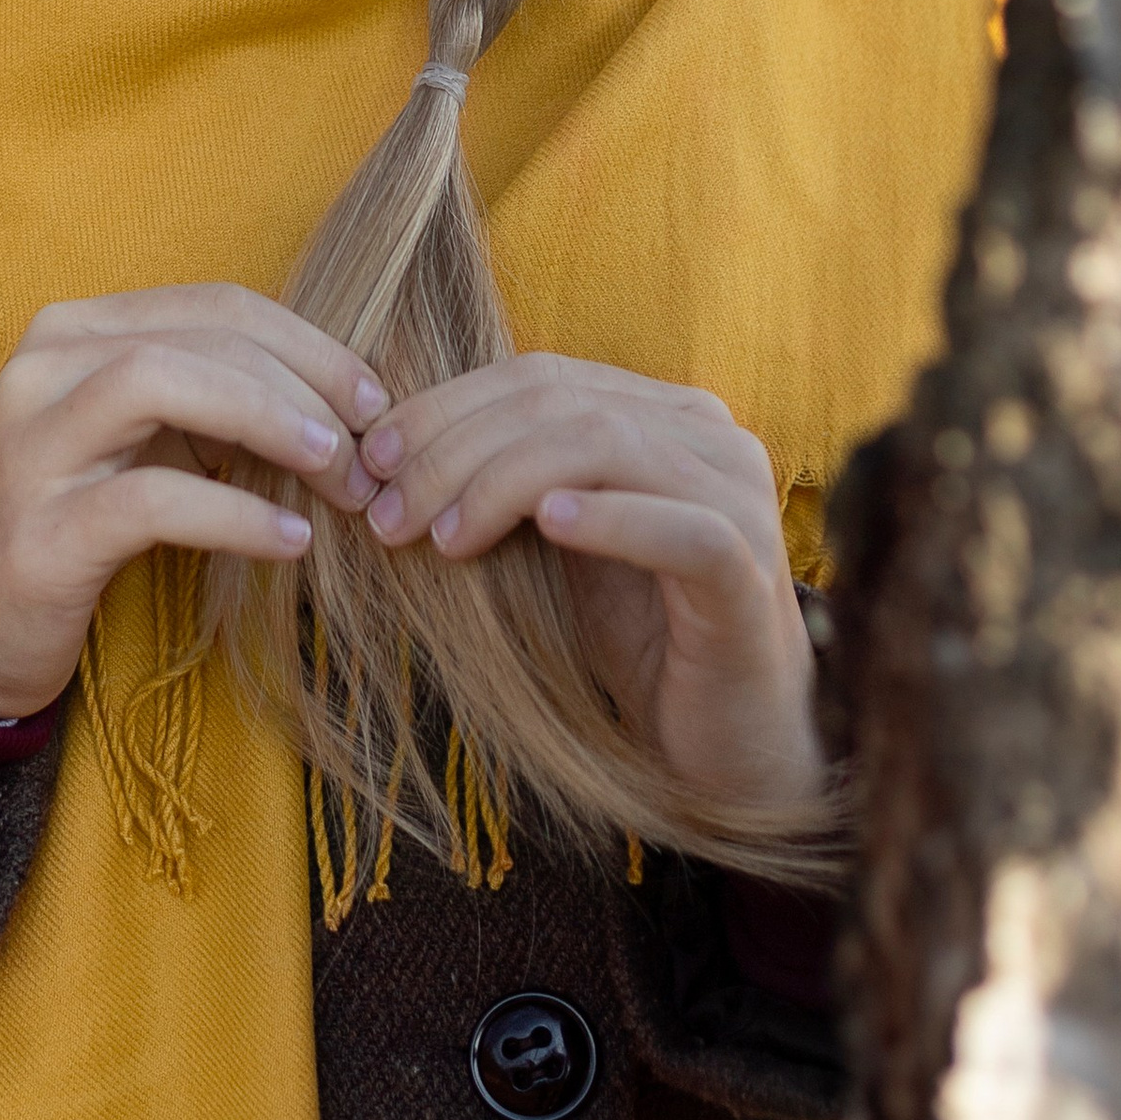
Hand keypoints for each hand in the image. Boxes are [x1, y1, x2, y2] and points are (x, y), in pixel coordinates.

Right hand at [0, 284, 385, 718]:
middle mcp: (43, 368)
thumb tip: (337, 406)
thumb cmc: (66, 518)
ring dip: (271, 422)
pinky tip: (289, 541)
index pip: (214, 303)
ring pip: (162, 382)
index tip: (373, 399)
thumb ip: (207, 404)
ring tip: (335, 473)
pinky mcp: (41, 532)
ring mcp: (32, 446)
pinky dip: (236, 515)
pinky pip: (153, 499)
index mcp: (74, 332)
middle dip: (306, 387)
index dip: (308, 343)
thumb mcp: (133, 440)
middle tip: (367, 454)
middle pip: (201, 336)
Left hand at [344, 355, 822, 817]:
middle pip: (562, 405)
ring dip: (502, 483)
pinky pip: (680, 526)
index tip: (370, 458)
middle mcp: (713, 437)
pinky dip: (606, 518)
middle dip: (455, 449)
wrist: (732, 741)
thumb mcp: (562, 543)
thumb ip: (512, 481)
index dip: (446, 408)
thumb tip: (389, 448)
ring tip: (439, 535)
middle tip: (386, 508)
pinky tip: (546, 526)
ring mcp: (741, 499)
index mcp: (668, 414)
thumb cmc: (641, 635)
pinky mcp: (751, 571)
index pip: (541, 378)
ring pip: (606, 446)